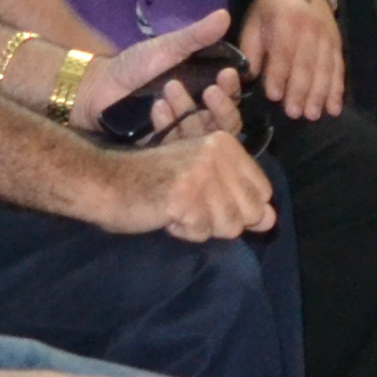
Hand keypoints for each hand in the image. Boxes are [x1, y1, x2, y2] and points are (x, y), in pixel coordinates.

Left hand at [79, 9, 235, 135]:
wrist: (97, 87)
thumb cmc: (134, 66)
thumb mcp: (167, 47)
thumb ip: (196, 36)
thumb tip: (224, 14)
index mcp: (204, 93)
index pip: (230, 98)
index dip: (233, 88)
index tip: (228, 73)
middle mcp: (198, 117)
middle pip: (225, 123)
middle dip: (223, 107)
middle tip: (210, 90)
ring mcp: (180, 136)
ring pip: (202, 136)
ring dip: (190, 111)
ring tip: (170, 90)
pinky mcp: (162, 151)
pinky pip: (175, 147)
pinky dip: (168, 124)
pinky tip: (156, 108)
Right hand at [103, 130, 275, 242]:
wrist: (104, 181)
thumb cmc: (152, 181)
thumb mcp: (202, 180)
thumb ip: (239, 197)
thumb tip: (272, 221)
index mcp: (226, 144)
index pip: (263, 192)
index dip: (242, 208)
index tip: (210, 201)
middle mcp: (218, 153)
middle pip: (250, 212)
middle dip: (222, 221)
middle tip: (191, 207)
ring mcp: (202, 173)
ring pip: (228, 225)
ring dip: (201, 226)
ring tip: (177, 208)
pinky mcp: (184, 195)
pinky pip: (200, 232)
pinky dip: (182, 231)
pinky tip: (165, 214)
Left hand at [239, 0, 344, 120]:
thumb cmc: (271, 8)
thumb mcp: (253, 21)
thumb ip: (251, 49)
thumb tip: (250, 77)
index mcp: (285, 22)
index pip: (282, 52)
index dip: (278, 74)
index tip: (273, 96)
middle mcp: (310, 30)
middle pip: (306, 64)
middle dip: (301, 91)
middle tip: (296, 114)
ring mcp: (327, 38)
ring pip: (325, 69)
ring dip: (320, 94)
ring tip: (314, 115)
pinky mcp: (338, 45)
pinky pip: (339, 69)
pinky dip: (338, 90)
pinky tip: (334, 108)